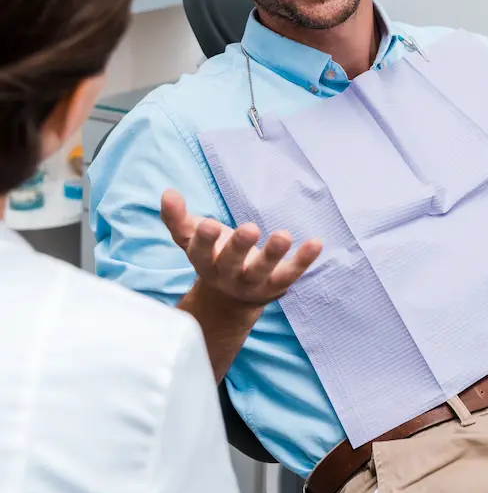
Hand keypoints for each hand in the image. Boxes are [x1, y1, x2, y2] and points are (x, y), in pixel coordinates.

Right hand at [161, 189, 321, 309]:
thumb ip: (177, 218)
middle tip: (249, 229)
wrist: (230, 299)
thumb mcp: (192, 239)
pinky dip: (304, 260)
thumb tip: (167, 193)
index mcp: (205, 262)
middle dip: (239, 247)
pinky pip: (291, 273)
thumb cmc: (213, 256)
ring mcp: (254, 283)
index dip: (204, 240)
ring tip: (283, 235)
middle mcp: (228, 275)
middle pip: (232, 263)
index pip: (201, 252)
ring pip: (263, 271)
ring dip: (273, 254)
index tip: (208, 225)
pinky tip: (316, 243)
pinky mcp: (277, 284)